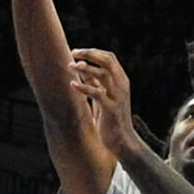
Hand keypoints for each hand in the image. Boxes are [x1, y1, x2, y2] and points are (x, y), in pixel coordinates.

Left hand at [67, 48, 139, 162]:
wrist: (122, 141)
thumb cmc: (109, 119)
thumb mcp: (102, 97)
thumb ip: (94, 82)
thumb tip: (81, 65)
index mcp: (121, 81)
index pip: (109, 58)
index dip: (92, 52)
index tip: (76, 52)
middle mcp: (121, 86)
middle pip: (107, 61)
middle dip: (89, 54)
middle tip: (73, 53)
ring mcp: (117, 97)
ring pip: (103, 74)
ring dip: (85, 68)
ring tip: (71, 66)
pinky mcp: (111, 109)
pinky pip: (97, 94)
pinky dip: (84, 87)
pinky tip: (72, 84)